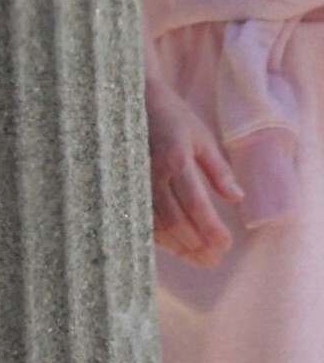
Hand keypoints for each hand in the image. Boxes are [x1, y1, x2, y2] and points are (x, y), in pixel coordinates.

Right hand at [144, 77, 242, 266]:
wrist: (135, 102)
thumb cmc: (174, 118)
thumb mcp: (202, 137)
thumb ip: (218, 170)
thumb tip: (236, 198)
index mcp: (176, 160)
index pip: (196, 205)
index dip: (211, 229)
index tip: (226, 245)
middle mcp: (153, 175)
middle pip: (176, 221)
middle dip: (197, 245)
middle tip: (215, 260)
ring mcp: (137, 183)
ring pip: (157, 225)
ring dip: (179, 247)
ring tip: (199, 260)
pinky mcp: (127, 187)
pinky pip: (142, 220)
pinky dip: (160, 238)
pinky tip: (174, 247)